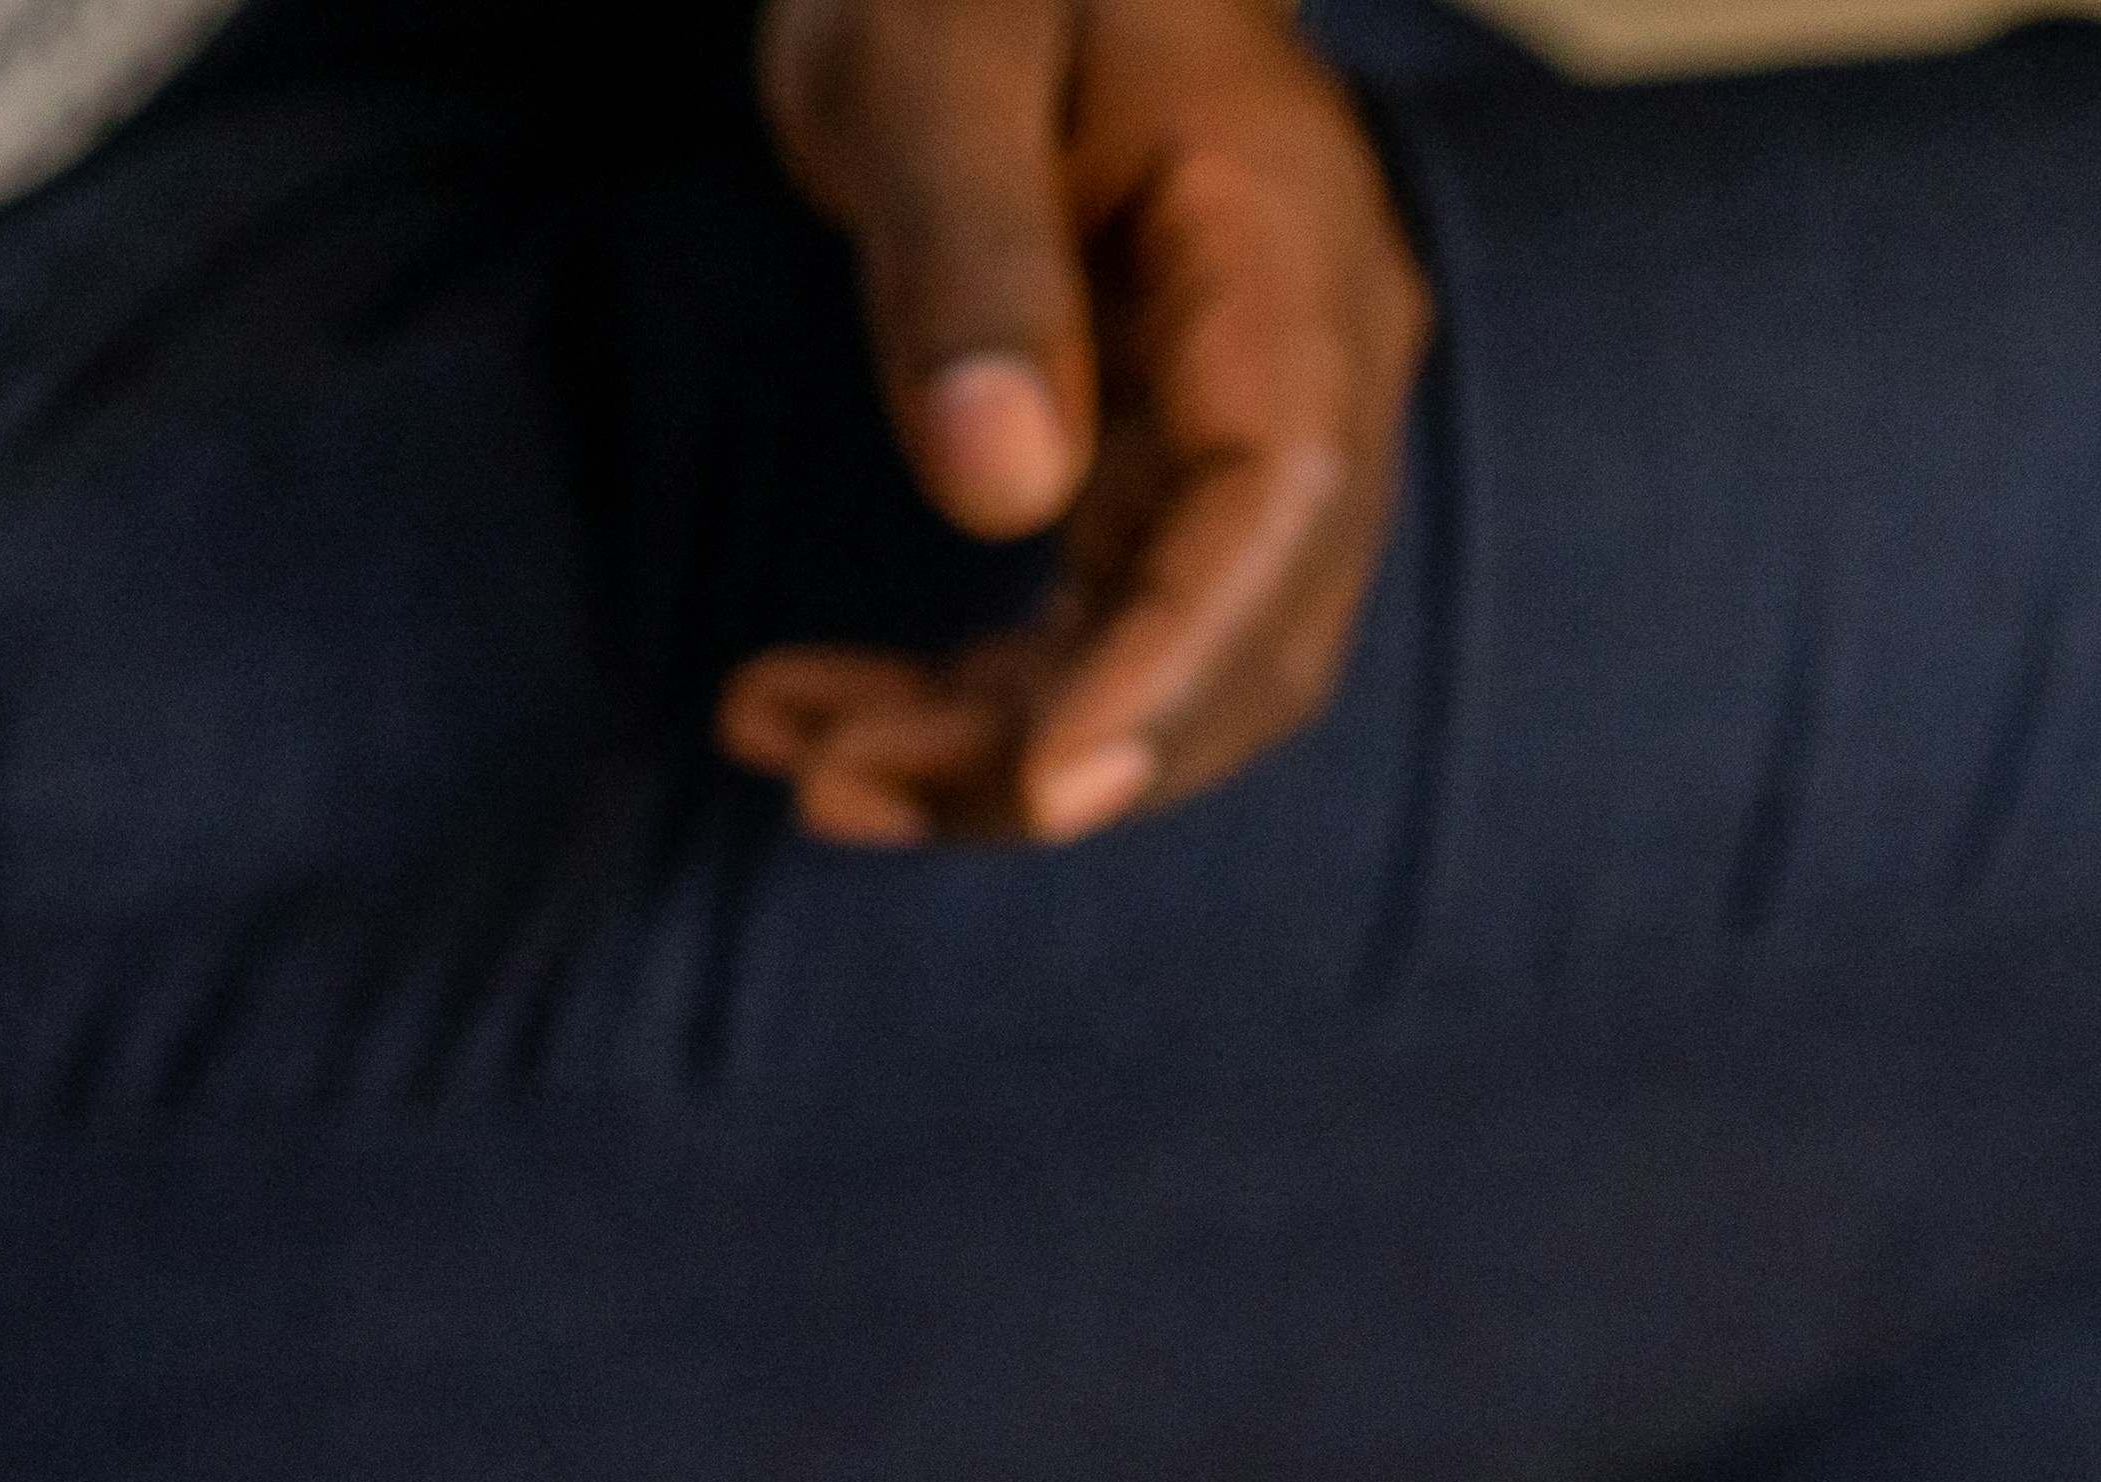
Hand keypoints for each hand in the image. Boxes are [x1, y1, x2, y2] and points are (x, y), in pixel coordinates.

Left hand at [722, 0, 1427, 844]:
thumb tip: (1001, 490)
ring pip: (1164, 666)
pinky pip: (1098, 633)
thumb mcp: (934, 58)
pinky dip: (972, 701)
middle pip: (1237, 633)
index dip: (1169, 671)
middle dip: (1049, 749)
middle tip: (829, 782)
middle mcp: (1309, 360)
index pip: (1272, 509)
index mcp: (1284, 255)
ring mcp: (1247, 426)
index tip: (1043, 790)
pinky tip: (816, 711)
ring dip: (987, 749)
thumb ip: (968, 256)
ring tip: (791, 750)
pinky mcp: (1163, 467)